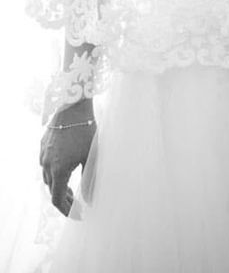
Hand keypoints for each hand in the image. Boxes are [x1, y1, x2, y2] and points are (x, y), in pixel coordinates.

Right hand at [39, 99, 96, 216]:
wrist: (73, 106)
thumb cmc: (86, 130)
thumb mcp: (91, 157)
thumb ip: (90, 180)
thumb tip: (91, 200)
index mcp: (59, 170)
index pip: (57, 200)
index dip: (68, 211)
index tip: (79, 216)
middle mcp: (47, 164)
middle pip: (52, 189)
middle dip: (64, 200)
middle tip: (78, 204)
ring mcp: (43, 154)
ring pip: (48, 177)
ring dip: (59, 185)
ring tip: (72, 188)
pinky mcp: (43, 144)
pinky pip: (46, 164)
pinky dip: (54, 172)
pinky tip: (65, 168)